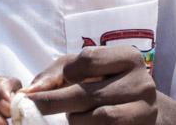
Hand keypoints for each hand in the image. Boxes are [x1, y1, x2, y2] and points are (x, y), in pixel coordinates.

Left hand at [25, 45, 156, 123]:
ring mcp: (145, 108)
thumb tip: (31, 90)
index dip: (65, 73)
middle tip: (34, 107)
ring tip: (73, 117)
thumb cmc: (107, 85)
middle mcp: (141, 81)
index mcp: (129, 58)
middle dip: (54, 101)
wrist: (143, 112)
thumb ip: (59, 73)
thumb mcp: (89, 71)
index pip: (88, 59)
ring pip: (99, 116)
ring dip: (76, 120)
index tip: (51, 84)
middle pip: (88, 92)